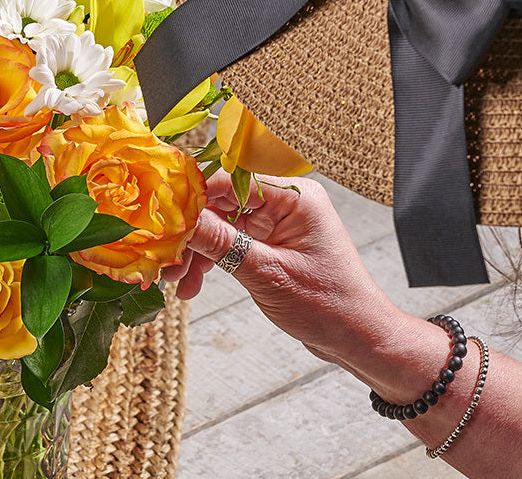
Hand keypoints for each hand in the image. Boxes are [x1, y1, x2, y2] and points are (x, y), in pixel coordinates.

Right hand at [164, 170, 404, 368]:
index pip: (230, 180)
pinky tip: (192, 283)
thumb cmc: (329, 306)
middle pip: (221, 203)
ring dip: (196, 252)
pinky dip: (210, 261)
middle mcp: (286, 203)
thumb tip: (179, 219)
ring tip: (177, 280)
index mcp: (295, 197)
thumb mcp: (266, 274)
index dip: (193, 196)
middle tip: (166, 257)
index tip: (162, 214)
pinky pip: (229, 243)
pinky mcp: (270, 244)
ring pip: (220, 225)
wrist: (359, 339)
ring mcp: (277, 224)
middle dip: (191, 232)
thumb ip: (220, 242)